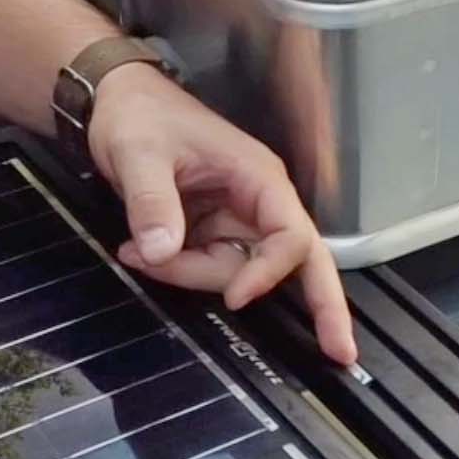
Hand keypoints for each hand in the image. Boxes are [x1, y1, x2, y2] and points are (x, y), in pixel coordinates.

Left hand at [87, 63, 356, 365]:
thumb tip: (159, 251)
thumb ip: (152, 202)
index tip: (235, 299)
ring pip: (236, 273)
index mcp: (259, 178)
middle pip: (302, 261)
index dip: (270, 272)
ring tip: (135, 251)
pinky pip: (209, 269)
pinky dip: (178, 271)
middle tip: (342, 355)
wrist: (116, 103)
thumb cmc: (140, 115)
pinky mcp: (213, 234)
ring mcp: (237, 222)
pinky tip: (140, 252)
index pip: (290, 236)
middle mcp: (259, 203)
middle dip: (324, 307)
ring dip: (190, 276)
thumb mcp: (140, 154)